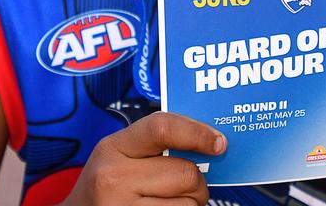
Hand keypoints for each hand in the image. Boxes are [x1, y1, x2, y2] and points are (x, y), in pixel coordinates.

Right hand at [62, 112, 224, 204]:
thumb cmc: (106, 188)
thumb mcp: (119, 157)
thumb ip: (154, 144)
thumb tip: (210, 139)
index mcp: (113, 148)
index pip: (162, 127)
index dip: (198, 133)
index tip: (219, 143)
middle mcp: (114, 178)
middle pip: (186, 173)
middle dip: (197, 183)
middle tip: (185, 187)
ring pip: (189, 204)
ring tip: (168, 204)